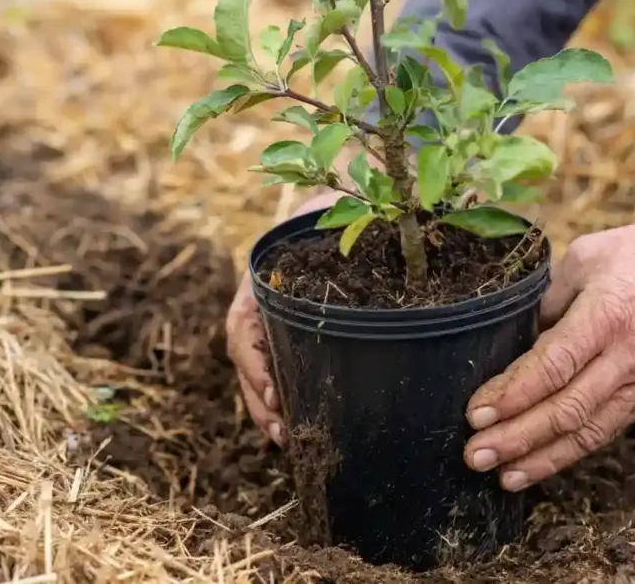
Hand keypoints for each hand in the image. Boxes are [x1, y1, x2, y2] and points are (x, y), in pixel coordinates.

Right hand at [227, 190, 343, 446]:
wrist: (342, 193)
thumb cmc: (341, 202)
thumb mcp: (339, 210)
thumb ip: (347, 228)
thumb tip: (391, 251)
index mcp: (262, 275)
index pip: (243, 327)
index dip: (255, 366)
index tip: (275, 396)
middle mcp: (262, 298)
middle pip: (246, 357)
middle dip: (259, 400)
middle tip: (282, 434)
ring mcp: (275, 314)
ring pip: (259, 367)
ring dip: (269, 406)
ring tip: (288, 439)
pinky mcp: (295, 327)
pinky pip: (279, 363)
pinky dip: (286, 394)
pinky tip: (301, 420)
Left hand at [462, 187, 634, 491]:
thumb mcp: (590, 256)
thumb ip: (551, 298)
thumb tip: (520, 338)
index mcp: (607, 314)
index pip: (552, 365)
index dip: (512, 394)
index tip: (475, 413)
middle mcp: (627, 355)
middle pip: (566, 408)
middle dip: (516, 436)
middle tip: (475, 455)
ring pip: (586, 431)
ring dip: (540, 457)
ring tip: (501, 475)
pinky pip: (605, 431)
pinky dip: (570, 453)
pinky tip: (538, 465)